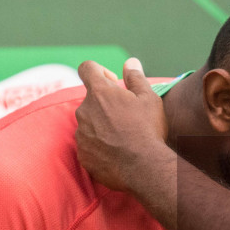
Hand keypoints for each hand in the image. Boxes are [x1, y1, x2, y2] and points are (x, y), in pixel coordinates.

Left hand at [75, 58, 169, 191]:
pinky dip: (99, 146)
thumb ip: (135, 77)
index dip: (99, 71)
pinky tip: (117, 152)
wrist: (143, 167)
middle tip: (126, 116)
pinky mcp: (83, 154)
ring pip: (88, 123)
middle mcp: (84, 110)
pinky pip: (88, 145)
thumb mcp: (148, 98)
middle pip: (90, 100)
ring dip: (101, 125)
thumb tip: (130, 62)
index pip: (87, 68)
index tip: (113, 82)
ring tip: (123, 137)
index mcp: (100, 92)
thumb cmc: (148, 129)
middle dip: (105, 104)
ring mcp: (81, 134)